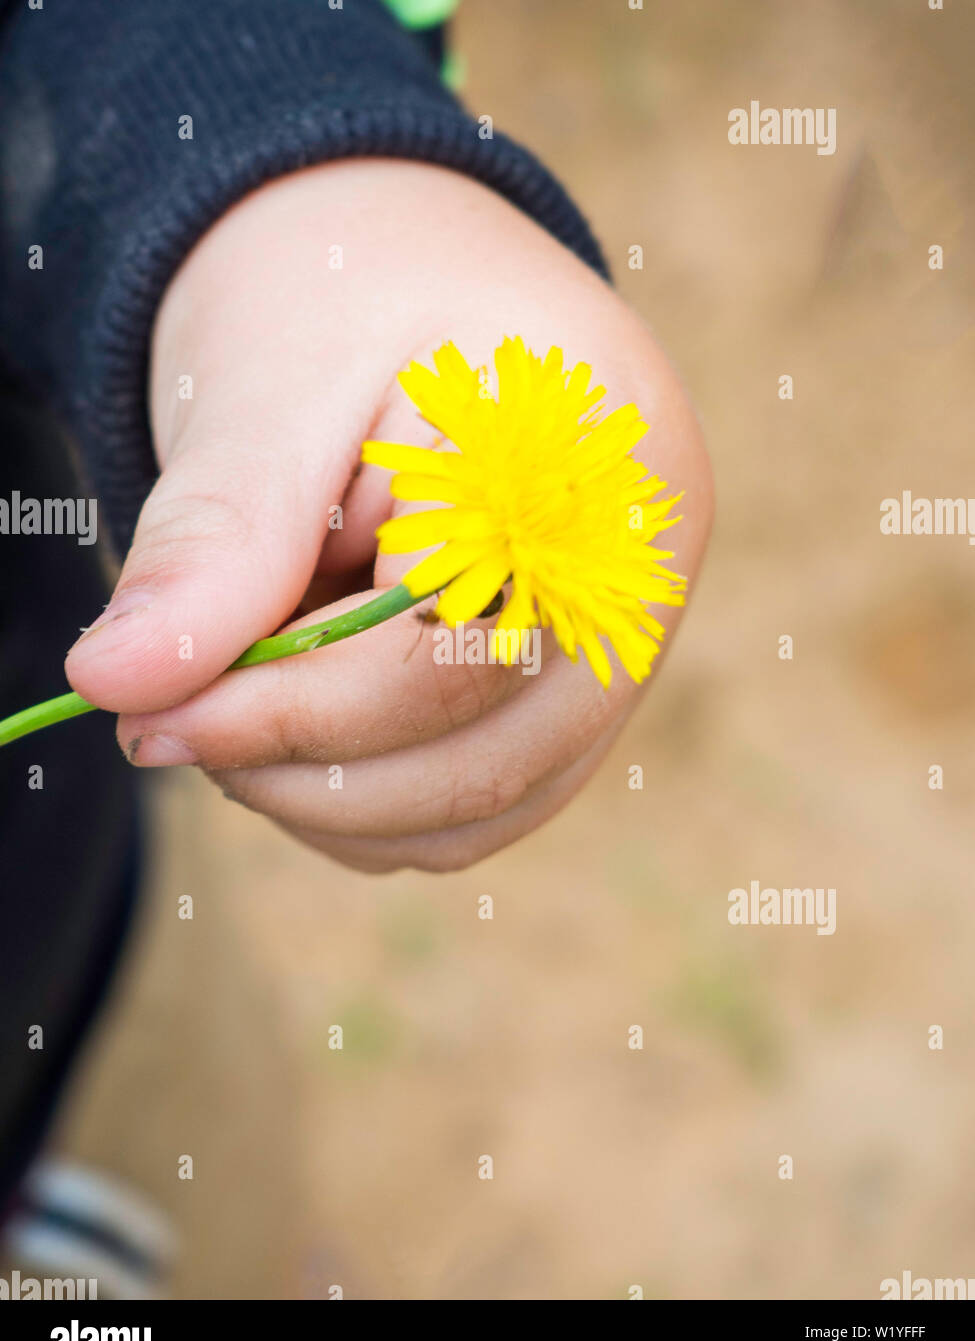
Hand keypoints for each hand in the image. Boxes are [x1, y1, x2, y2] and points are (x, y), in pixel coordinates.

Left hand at [65, 159, 711, 871]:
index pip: (446, 658)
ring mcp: (619, 647)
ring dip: (333, 796)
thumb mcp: (270, 390)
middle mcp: (638, 579)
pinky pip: (482, 807)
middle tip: (165, 724)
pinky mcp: (578, 693)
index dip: (289, 711)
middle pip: (478, 761)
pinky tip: (297, 721)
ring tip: (233, 700)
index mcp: (593, 471)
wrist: (404, 270)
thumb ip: (215, 541)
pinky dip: (373, 799)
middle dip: (302, 767)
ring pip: (479, 811)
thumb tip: (113, 680)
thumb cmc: (343, 298)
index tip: (144, 715)